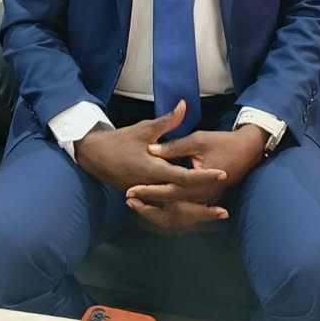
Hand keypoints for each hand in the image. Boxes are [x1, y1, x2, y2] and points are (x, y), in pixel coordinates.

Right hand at [74, 100, 226, 201]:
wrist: (95, 156)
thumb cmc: (121, 140)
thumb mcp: (145, 128)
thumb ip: (168, 121)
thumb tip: (184, 105)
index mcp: (153, 169)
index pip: (184, 177)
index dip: (204, 176)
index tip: (222, 174)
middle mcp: (150, 187)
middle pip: (181, 202)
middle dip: (202, 208)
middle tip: (224, 212)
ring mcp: (145, 196)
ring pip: (172, 212)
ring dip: (193, 215)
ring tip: (214, 216)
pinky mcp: (142, 200)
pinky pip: (163, 211)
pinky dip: (179, 213)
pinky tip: (194, 214)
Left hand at [125, 125, 266, 231]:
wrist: (248, 150)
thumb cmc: (223, 142)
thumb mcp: (198, 139)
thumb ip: (174, 147)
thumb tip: (151, 149)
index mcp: (200, 183)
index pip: (169, 192)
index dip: (149, 191)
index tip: (131, 190)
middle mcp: (203, 196)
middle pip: (171, 209)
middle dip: (148, 205)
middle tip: (129, 200)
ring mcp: (205, 200)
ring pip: (178, 216)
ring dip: (157, 212)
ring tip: (137, 206)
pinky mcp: (206, 199)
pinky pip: (185, 213)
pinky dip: (169, 213)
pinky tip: (155, 208)